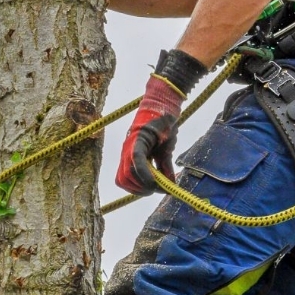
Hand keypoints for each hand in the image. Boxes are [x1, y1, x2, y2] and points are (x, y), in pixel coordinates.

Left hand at [115, 50, 208, 194]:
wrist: (165, 105)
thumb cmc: (164, 126)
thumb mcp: (165, 151)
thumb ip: (164, 169)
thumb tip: (170, 186)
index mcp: (130, 155)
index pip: (125, 180)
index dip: (137, 189)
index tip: (153, 190)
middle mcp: (126, 152)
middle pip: (124, 180)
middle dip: (140, 189)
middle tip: (156, 188)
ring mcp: (129, 146)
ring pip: (127, 175)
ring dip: (143, 184)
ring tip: (158, 183)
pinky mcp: (137, 140)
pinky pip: (136, 161)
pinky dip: (144, 173)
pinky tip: (156, 179)